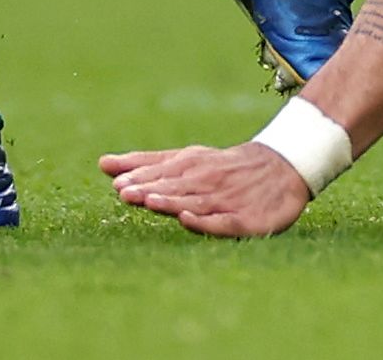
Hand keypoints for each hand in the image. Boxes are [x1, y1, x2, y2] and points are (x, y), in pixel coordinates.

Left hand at [101, 143, 309, 237]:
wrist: (280, 167)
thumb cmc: (222, 166)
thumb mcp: (186, 159)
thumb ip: (146, 163)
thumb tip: (102, 164)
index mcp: (191, 166)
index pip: (162, 173)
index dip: (140, 180)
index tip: (119, 185)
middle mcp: (206, 181)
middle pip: (175, 187)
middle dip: (150, 190)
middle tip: (126, 193)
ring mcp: (225, 200)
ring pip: (194, 202)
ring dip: (172, 202)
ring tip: (150, 202)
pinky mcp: (244, 220)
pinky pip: (222, 222)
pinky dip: (205, 221)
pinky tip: (188, 219)